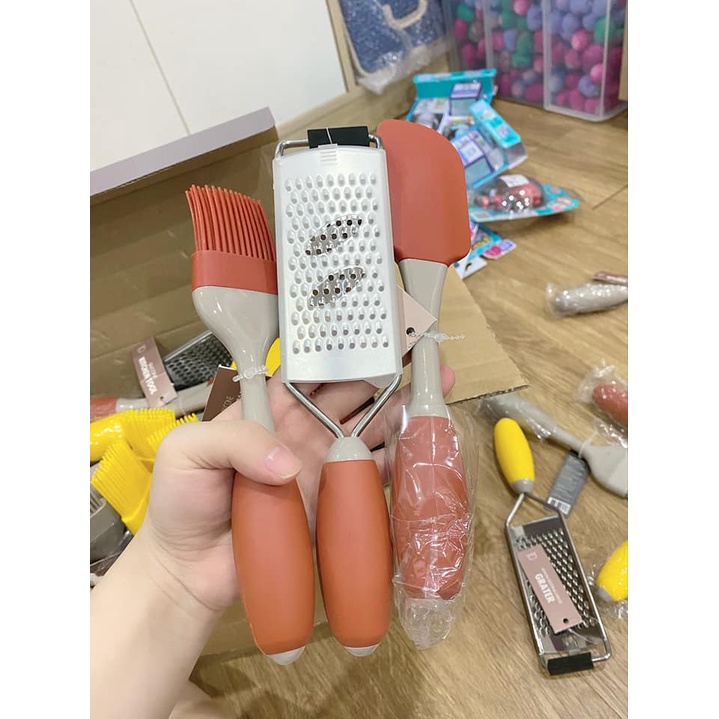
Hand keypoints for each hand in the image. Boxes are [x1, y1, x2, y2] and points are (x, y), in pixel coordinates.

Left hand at [142, 366, 455, 613]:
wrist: (190, 570)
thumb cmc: (181, 502)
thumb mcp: (189, 452)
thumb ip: (236, 442)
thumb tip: (292, 463)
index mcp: (269, 407)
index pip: (312, 370)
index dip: (343, 350)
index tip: (375, 333)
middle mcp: (302, 429)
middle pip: (353, 394)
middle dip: (388, 373)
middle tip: (423, 357)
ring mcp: (322, 465)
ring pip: (372, 431)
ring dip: (402, 412)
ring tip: (437, 391)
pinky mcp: (335, 503)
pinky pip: (372, 478)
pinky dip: (399, 463)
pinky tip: (424, 447)